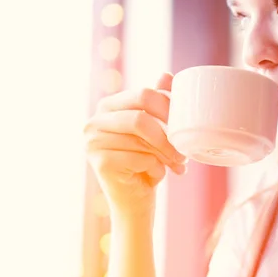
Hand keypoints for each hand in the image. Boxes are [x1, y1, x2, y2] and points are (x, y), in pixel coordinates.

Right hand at [84, 72, 186, 217]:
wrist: (136, 201)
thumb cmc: (146, 162)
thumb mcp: (155, 130)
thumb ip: (157, 102)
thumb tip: (166, 75)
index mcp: (108, 106)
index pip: (143, 94)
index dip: (168, 107)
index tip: (185, 124)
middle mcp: (94, 121)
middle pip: (141, 117)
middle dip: (168, 135)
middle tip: (183, 151)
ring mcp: (93, 142)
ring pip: (142, 140)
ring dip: (166, 154)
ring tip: (176, 165)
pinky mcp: (99, 163)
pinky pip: (139, 158)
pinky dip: (156, 168)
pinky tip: (155, 174)